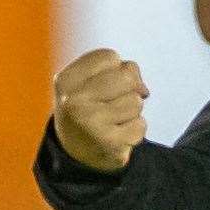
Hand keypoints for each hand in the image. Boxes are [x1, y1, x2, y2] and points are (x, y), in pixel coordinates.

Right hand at [53, 49, 149, 172]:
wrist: (77, 153)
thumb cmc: (90, 106)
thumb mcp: (91, 81)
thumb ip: (119, 70)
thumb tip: (143, 90)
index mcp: (66, 80)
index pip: (110, 57)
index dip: (115, 68)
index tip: (103, 84)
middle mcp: (73, 101)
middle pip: (127, 77)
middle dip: (129, 88)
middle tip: (113, 103)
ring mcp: (90, 123)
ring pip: (136, 102)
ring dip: (132, 112)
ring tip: (113, 120)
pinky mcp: (108, 143)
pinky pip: (141, 126)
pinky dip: (135, 130)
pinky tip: (118, 136)